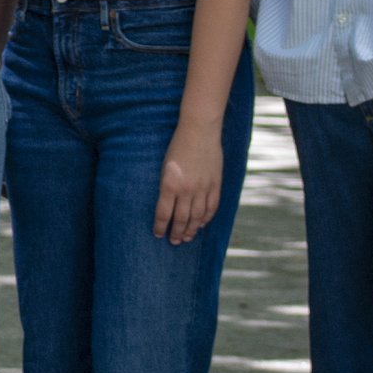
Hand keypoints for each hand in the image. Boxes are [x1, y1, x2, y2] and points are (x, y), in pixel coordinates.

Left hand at [152, 120, 222, 243]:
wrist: (199, 131)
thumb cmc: (177, 146)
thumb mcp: (165, 166)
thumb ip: (167, 186)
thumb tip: (166, 205)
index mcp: (169, 184)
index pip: (163, 213)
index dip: (160, 226)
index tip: (157, 234)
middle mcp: (186, 189)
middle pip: (180, 219)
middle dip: (176, 232)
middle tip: (173, 241)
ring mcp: (203, 188)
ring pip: (197, 217)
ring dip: (191, 229)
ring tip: (186, 238)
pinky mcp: (215, 184)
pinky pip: (211, 207)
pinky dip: (206, 218)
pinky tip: (201, 225)